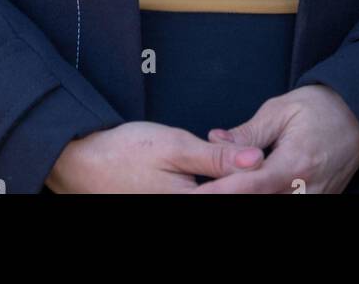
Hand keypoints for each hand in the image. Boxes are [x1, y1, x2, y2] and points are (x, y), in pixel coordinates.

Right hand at [44, 120, 265, 192]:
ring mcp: (172, 210)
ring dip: (229, 188)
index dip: (258, 185)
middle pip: (227, 198)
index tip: (276, 173)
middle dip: (244, 187)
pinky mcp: (167, 205)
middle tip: (266, 175)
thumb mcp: (176, 146)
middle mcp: (183, 212)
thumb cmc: (126, 151)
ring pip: (214, 198)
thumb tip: (257, 160)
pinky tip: (218, 179)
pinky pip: (197, 198)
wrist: (82, 162)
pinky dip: (212, 188)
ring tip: (243, 171)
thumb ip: (218, 157)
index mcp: (191, 204)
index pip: (238, 196)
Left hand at [189, 85, 358, 193]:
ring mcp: (316, 199)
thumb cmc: (320, 107)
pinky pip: (289, 205)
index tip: (198, 191)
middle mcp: (307, 189)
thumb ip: (246, 132)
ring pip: (274, 207)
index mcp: (294, 162)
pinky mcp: (320, 202)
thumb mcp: (279, 110)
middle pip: (259, 202)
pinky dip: (267, 197)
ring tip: (224, 185)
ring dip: (249, 195)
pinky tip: (248, 188)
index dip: (219, 191)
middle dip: (230, 195)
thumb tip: (214, 141)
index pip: (248, 186)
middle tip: (205, 188)